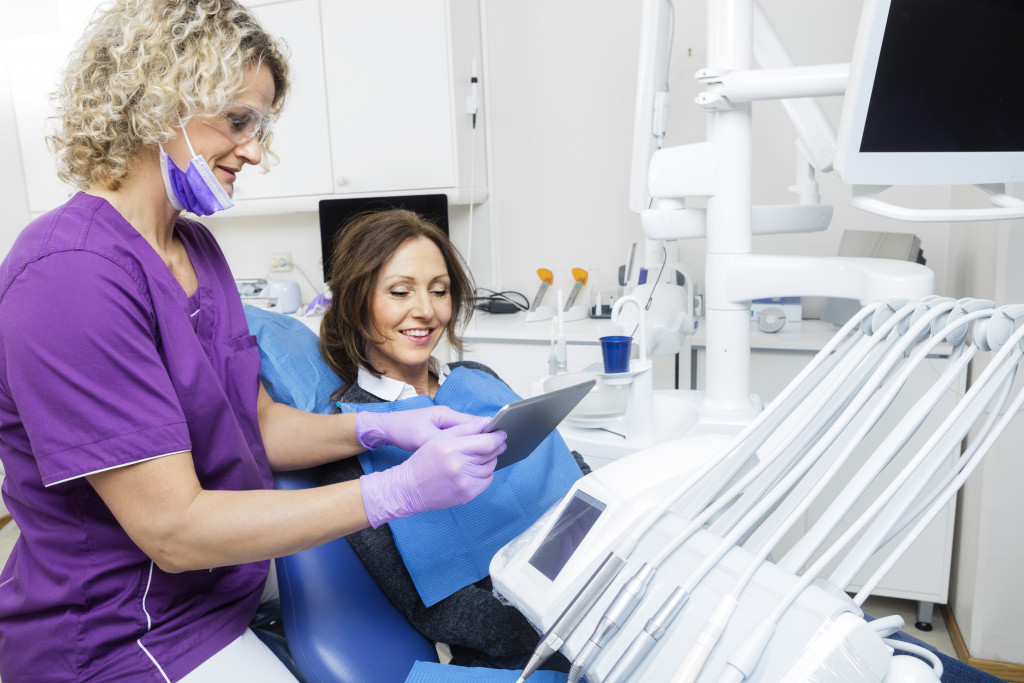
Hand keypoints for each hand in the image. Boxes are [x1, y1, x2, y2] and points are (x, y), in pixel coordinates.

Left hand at [356, 406, 488, 450]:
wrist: (386, 428)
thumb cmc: (404, 430)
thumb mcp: (424, 438)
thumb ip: (446, 440)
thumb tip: (469, 443)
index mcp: (447, 416)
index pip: (475, 423)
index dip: (488, 432)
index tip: (501, 440)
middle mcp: (449, 418)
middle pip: (475, 429)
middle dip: (486, 439)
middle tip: (501, 451)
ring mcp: (445, 425)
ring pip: (468, 435)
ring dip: (477, 444)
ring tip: (489, 457)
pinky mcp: (441, 433)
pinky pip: (459, 440)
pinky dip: (467, 448)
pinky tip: (471, 459)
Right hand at [359, 421, 507, 526]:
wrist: (409, 489)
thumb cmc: (423, 460)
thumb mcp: (440, 437)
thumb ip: (465, 428)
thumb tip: (488, 423)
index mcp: (452, 448)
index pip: (487, 442)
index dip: (498, 436)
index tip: (501, 432)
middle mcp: (460, 467)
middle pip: (491, 454)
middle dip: (496, 446)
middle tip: (495, 442)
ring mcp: (465, 483)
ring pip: (491, 467)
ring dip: (490, 459)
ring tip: (481, 455)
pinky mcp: (467, 495)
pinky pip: (486, 480)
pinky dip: (485, 473)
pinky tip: (476, 468)